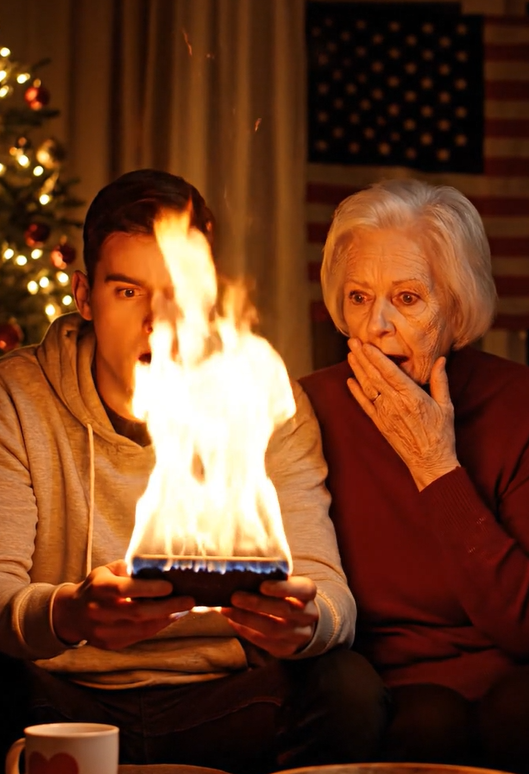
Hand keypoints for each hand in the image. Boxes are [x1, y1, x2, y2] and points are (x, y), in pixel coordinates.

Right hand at [52, 560, 194, 649]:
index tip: (170, 586)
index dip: (149, 589)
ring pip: (141, 628)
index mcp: (99, 588)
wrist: (71, 614)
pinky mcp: (110, 644)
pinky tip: (169, 618)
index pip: (125, 589)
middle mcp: (99, 611)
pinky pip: (139, 637)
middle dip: (167, 607)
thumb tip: (161, 569)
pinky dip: (157, 627)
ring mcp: (104, 631)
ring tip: (184, 609)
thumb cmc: (97, 586)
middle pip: (138, 612)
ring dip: (166, 618)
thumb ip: (130, 570)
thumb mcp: (108, 571)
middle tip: (189, 600)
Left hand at [221, 575, 318, 657]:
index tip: (262, 586)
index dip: (283, 588)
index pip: (303, 590)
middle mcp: (308, 615)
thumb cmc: (285, 594)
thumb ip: (270, 578)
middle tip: (234, 597)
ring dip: (247, 619)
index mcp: (308, 593)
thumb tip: (242, 573)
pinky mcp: (286, 649)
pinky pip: (265, 643)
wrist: (300, 621)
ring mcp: (299, 634)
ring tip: (227, 610)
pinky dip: (247, 632)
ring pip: (273, 629)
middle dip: (256, 603)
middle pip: (284, 610)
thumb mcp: (284, 583)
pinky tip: (233, 622)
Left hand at [347, 339, 459, 490]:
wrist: (430, 462)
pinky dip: (356, 392)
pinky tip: (349, 381)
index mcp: (412, 396)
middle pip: (375, 376)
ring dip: (357, 370)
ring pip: (367, 388)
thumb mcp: (446, 406)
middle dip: (363, 357)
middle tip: (352, 341)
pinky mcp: (380, 424)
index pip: (390, 372)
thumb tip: (441, 359)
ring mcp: (385, 414)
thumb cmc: (441, 434)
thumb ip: (440, 381)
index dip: (376, 357)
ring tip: (349, 355)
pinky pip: (365, 405)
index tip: (366, 343)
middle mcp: (395, 404)